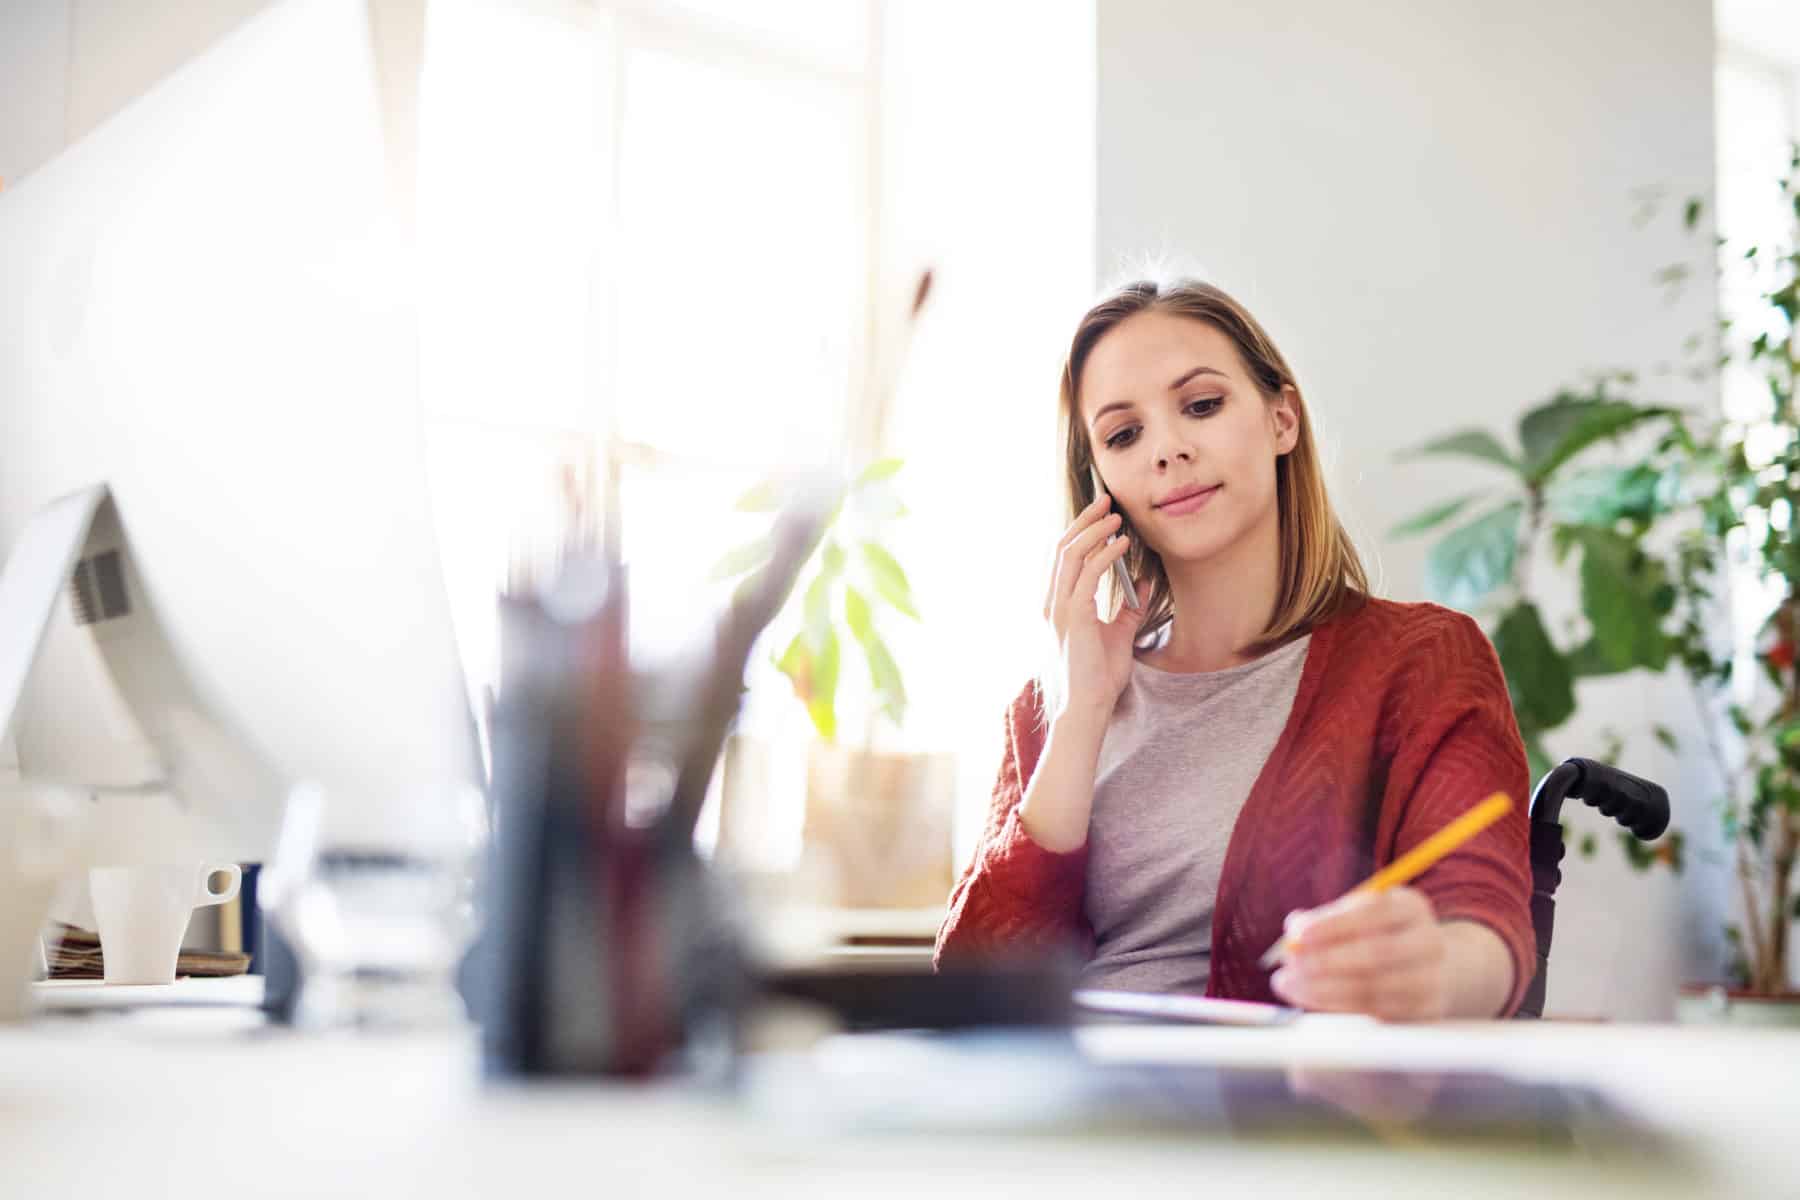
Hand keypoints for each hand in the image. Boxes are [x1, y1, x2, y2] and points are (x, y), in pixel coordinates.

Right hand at [1042, 492, 1148, 719]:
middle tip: (1106, 501)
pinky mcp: (1075, 616)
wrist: (1089, 706)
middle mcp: (1053, 603)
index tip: (1102, 514)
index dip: (1080, 531)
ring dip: (1094, 531)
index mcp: (1058, 606)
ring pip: (1070, 554)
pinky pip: (1088, 574)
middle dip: (1084, 520)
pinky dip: (1105, 554)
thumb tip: (1145, 586)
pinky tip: (1122, 544)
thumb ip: (1128, 609)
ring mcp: (1060, 609)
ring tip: (1116, 517)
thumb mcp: (1119, 635)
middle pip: (1062, 547)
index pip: (1062, 558)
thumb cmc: (1099, 677)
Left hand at [1268, 887, 1449, 1021]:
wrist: (1426, 968)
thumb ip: (1324, 920)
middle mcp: (1428, 942)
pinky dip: (1335, 1005)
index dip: (1334, 924)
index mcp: (1411, 907)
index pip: (1374, 911)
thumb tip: (1293, 932)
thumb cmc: (1376, 935)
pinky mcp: (1422, 1013)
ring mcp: (1431, 980)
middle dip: (1326, 960)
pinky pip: (1374, 1012)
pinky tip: (1309, 997)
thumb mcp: (1355, 916)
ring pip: (1373, 988)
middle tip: (1291, 964)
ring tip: (1289, 983)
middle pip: (1377, 952)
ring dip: (1323, 988)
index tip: (1297, 934)